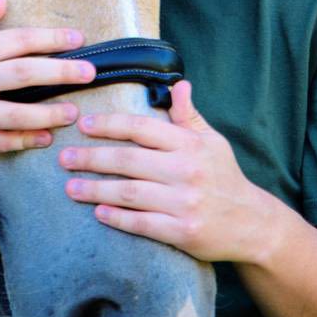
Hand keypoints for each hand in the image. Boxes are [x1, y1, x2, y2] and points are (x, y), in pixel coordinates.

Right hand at [0, 0, 96, 153]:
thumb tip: (2, 1)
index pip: (18, 41)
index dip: (51, 39)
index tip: (77, 39)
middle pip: (25, 76)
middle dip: (61, 74)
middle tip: (89, 73)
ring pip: (17, 116)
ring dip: (49, 115)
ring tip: (73, 112)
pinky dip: (22, 142)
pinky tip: (43, 138)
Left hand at [60, 79, 284, 264]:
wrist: (252, 224)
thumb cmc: (224, 178)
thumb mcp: (212, 142)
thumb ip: (190, 116)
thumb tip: (179, 85)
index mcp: (190, 145)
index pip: (142, 128)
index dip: (109, 124)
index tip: (83, 125)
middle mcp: (186, 171)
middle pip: (129, 160)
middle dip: (92, 158)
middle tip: (64, 158)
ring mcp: (184, 203)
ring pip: (130, 193)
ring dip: (96, 189)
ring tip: (70, 187)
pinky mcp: (182, 231)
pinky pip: (142, 223)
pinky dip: (118, 218)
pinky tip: (98, 212)